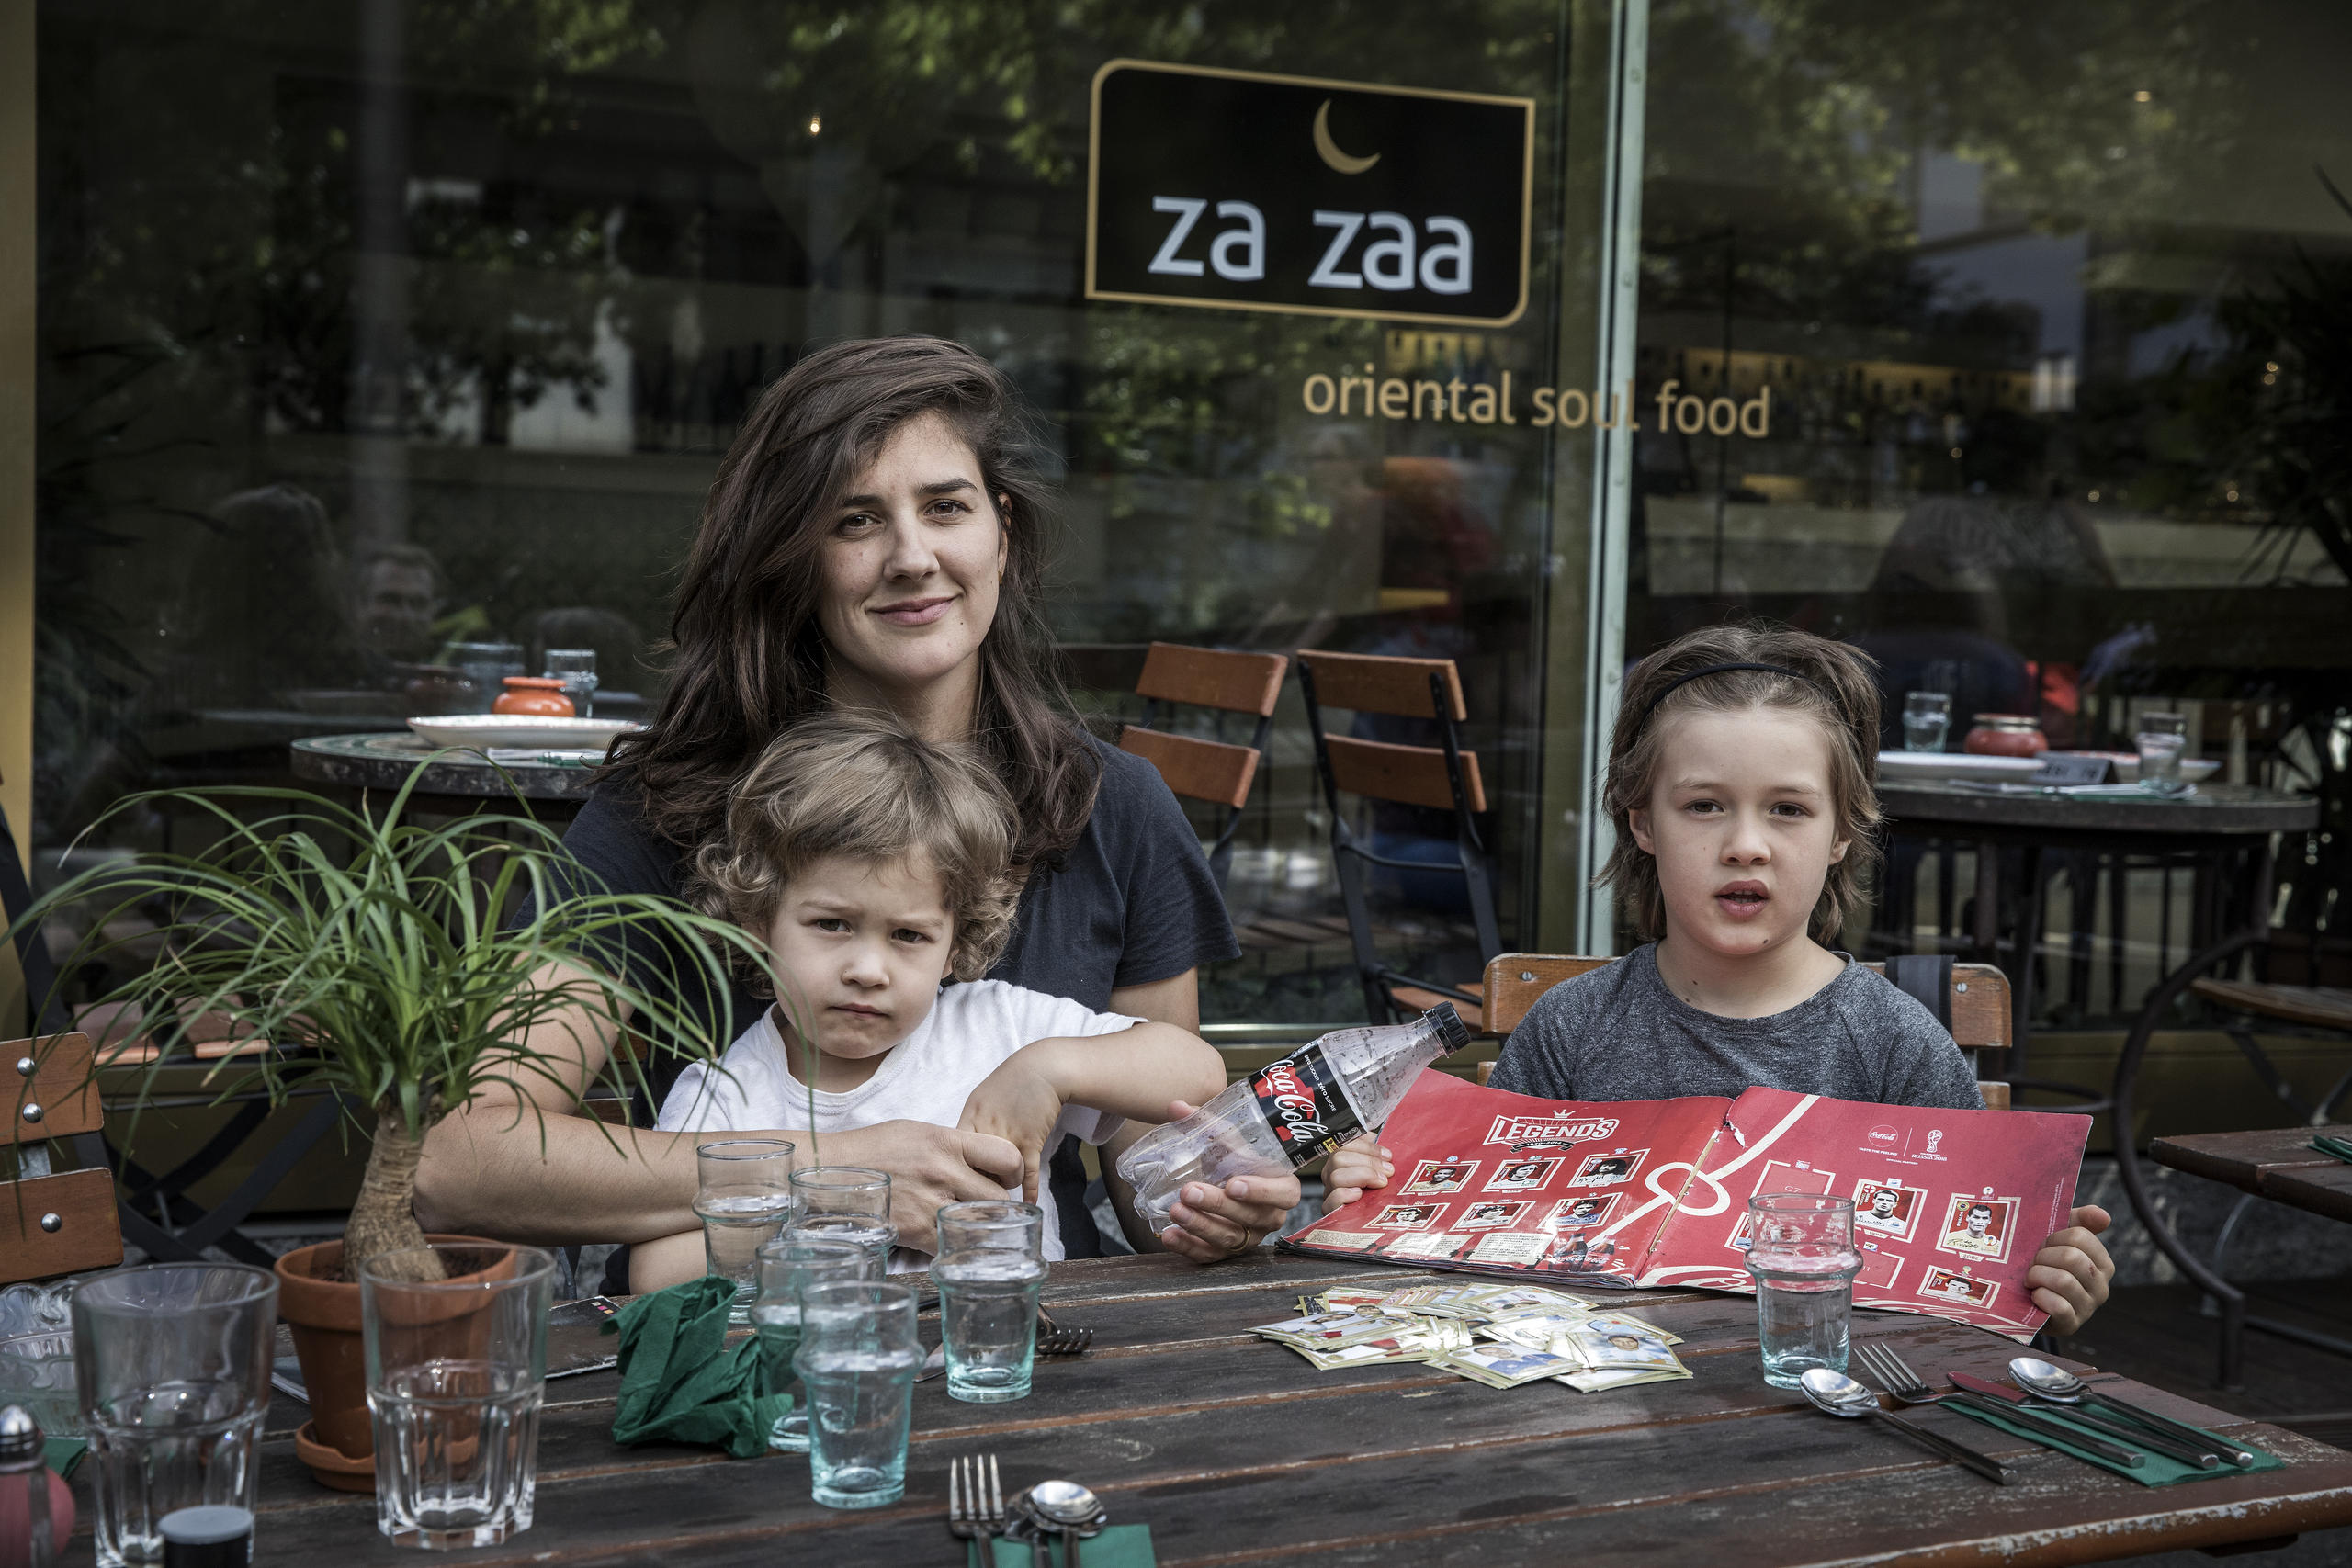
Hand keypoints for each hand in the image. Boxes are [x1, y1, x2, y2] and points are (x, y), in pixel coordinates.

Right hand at [831, 1119, 1024, 1243]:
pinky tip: (942, 1239)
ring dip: (976, 1227)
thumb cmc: (871, 1150)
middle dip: (997, 1205)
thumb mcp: (916, 1132)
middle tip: (985, 1207)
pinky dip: (950, 1245)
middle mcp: (943, 1171)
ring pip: (978, 1224)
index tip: (1005, 1177)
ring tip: (964, 1224)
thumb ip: (952, 1146)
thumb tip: (980, 1162)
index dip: (1012, 1171)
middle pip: (998, 1197)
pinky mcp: (914, 1231)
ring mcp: (929, 1203)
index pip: (1006, 1156)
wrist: (828, 1172)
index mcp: (946, 1141)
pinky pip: (949, 1244)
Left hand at [957, 1050, 1067, 1202]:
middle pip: (973, 1169)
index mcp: (970, 1118)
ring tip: (1003, 1194)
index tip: (957, 1183)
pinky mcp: (1031, 1142)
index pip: (953, 1154)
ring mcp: (1008, 1136)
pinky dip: (1029, 1191)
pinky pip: (1028, 1173)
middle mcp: (985, 1129)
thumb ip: (971, 1126)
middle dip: (975, 1186)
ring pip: (999, 1175)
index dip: (955, 1171)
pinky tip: (1027, 1204)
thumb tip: (960, 1151)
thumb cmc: (1012, 1083)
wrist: (1044, 1069)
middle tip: (977, 1198)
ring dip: (1003, 1187)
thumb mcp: (981, 1100)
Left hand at [1153, 1100, 1301, 1262]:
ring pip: (1228, 1239)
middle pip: (1249, 1217)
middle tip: (1189, 1191)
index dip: (1261, 1191)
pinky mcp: (1225, 1253)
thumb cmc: (1234, 1162)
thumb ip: (1206, 1125)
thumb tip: (1177, 1107)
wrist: (1223, 1184)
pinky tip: (1169, 1235)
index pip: (1284, 1194)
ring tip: (1175, 1210)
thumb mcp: (1227, 1144)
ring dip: (1200, 1225)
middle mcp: (1268, 1217)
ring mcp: (1248, 1238)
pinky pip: (1209, 1256)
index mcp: (1281, 1187)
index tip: (1233, 1184)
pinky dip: (1188, 1247)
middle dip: (1217, 1206)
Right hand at [1321, 1138, 1392, 1209]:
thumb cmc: (1384, 1191)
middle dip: (1367, 1163)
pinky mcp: (1331, 1213)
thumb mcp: (1383, 1167)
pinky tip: (1359, 1194)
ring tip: (1380, 1183)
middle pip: (1337, 1158)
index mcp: (1344, 1160)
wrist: (1384, 1223)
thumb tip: (1386, 1140)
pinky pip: (1330, 1201)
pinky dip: (1344, 1195)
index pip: (1345, 1143)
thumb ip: (1380, 1153)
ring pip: (1335, 1176)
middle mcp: (1333, 1174)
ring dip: (1361, 1176)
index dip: (1368, 1147)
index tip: (1388, 1156)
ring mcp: (1330, 1193)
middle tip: (1387, 1173)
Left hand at [2027, 1204, 2113, 1335]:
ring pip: (2064, 1280)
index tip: (2044, 1245)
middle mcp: (2101, 1287)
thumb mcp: (2058, 1237)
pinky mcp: (2071, 1325)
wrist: (2020, 1298)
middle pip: (2071, 1257)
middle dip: (2043, 1257)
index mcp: (2103, 1263)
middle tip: (2034, 1264)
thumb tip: (2104, 1216)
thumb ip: (2081, 1221)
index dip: (2053, 1237)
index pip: (2080, 1236)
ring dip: (2037, 1276)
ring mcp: (2088, 1308)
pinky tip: (2035, 1296)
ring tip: (2031, 1279)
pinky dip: (2040, 1297)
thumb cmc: (2042, 1263)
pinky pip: (2059, 1306)